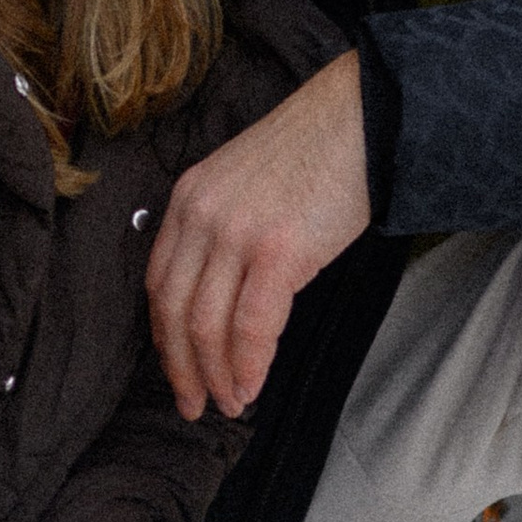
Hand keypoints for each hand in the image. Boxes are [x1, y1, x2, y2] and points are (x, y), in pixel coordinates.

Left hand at [146, 55, 370, 421]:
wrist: (362, 116)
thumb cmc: (318, 149)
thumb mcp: (248, 182)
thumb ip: (226, 228)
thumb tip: (228, 293)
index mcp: (189, 196)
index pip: (160, 280)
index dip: (165, 336)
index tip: (177, 369)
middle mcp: (201, 213)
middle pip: (173, 309)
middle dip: (182, 367)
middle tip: (194, 405)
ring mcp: (235, 231)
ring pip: (206, 324)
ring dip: (216, 374)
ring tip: (230, 403)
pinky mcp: (276, 249)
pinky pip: (251, 324)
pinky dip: (248, 363)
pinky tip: (252, 385)